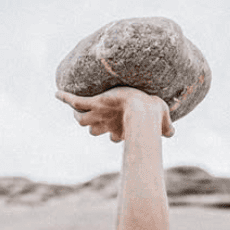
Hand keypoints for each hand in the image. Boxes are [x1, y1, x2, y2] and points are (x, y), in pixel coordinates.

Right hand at [55, 86, 174, 141]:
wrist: (142, 111)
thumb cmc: (154, 117)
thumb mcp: (164, 122)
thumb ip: (167, 127)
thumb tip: (172, 132)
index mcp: (121, 130)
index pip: (113, 136)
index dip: (115, 135)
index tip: (117, 135)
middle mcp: (107, 124)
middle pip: (93, 130)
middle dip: (94, 126)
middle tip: (94, 122)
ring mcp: (100, 114)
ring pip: (81, 120)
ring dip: (79, 115)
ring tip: (76, 109)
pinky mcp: (94, 103)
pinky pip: (75, 101)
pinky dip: (65, 97)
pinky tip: (57, 93)